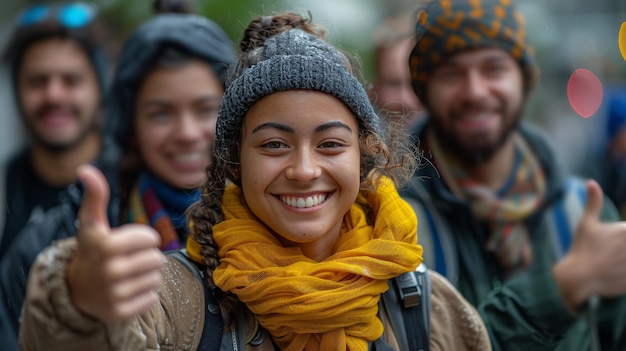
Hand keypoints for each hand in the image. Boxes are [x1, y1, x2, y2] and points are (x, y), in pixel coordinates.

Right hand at [67, 164, 163, 322]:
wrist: (78, 289)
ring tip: (127, 274)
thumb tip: (85, 169)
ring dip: (146, 275)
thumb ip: (95, 195)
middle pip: (157, 259)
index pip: (151, 237)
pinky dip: (144, 293)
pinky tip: (127, 290)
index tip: (127, 242)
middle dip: (146, 256)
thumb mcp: (92, 222)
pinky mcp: (120, 312)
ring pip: (156, 278)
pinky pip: (151, 297)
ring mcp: (113, 294)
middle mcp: (108, 271)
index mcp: (104, 245)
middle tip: (128, 259)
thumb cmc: (93, 248)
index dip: (143, 238)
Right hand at [554, 179, 625, 309]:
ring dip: (625, 259)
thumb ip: (593, 202)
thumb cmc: (582, 248)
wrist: (578, 278)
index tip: (614, 242)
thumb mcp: (586, 223)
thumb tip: (591, 182)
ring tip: (616, 262)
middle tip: (611, 252)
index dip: (622, 237)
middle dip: (623, 248)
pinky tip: (618, 273)